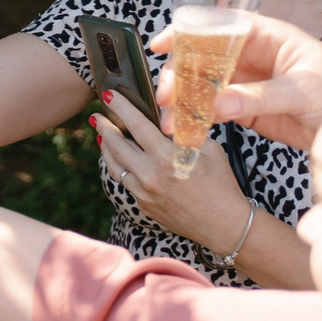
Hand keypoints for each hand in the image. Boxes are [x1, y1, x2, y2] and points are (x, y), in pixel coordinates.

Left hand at [92, 87, 248, 248]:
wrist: (224, 225)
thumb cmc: (222, 185)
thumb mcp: (210, 150)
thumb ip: (186, 132)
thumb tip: (169, 115)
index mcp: (167, 157)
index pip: (137, 125)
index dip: (121, 107)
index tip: (109, 95)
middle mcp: (150, 175)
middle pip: (116, 145)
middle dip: (104, 127)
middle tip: (97, 115)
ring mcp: (144, 192)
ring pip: (114, 165)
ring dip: (106, 148)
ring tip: (102, 135)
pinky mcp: (143, 205)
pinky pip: (125, 182)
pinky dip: (120, 168)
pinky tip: (120, 160)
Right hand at [150, 11, 321, 151]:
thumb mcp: (304, 91)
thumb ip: (260, 96)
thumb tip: (218, 103)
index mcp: (268, 37)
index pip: (221, 25)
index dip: (188, 31)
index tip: (163, 44)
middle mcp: (252, 56)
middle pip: (203, 56)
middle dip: (179, 74)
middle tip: (167, 96)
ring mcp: (246, 83)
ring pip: (202, 85)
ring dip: (182, 101)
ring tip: (170, 121)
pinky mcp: (244, 110)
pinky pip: (212, 111)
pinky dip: (195, 120)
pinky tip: (185, 131)